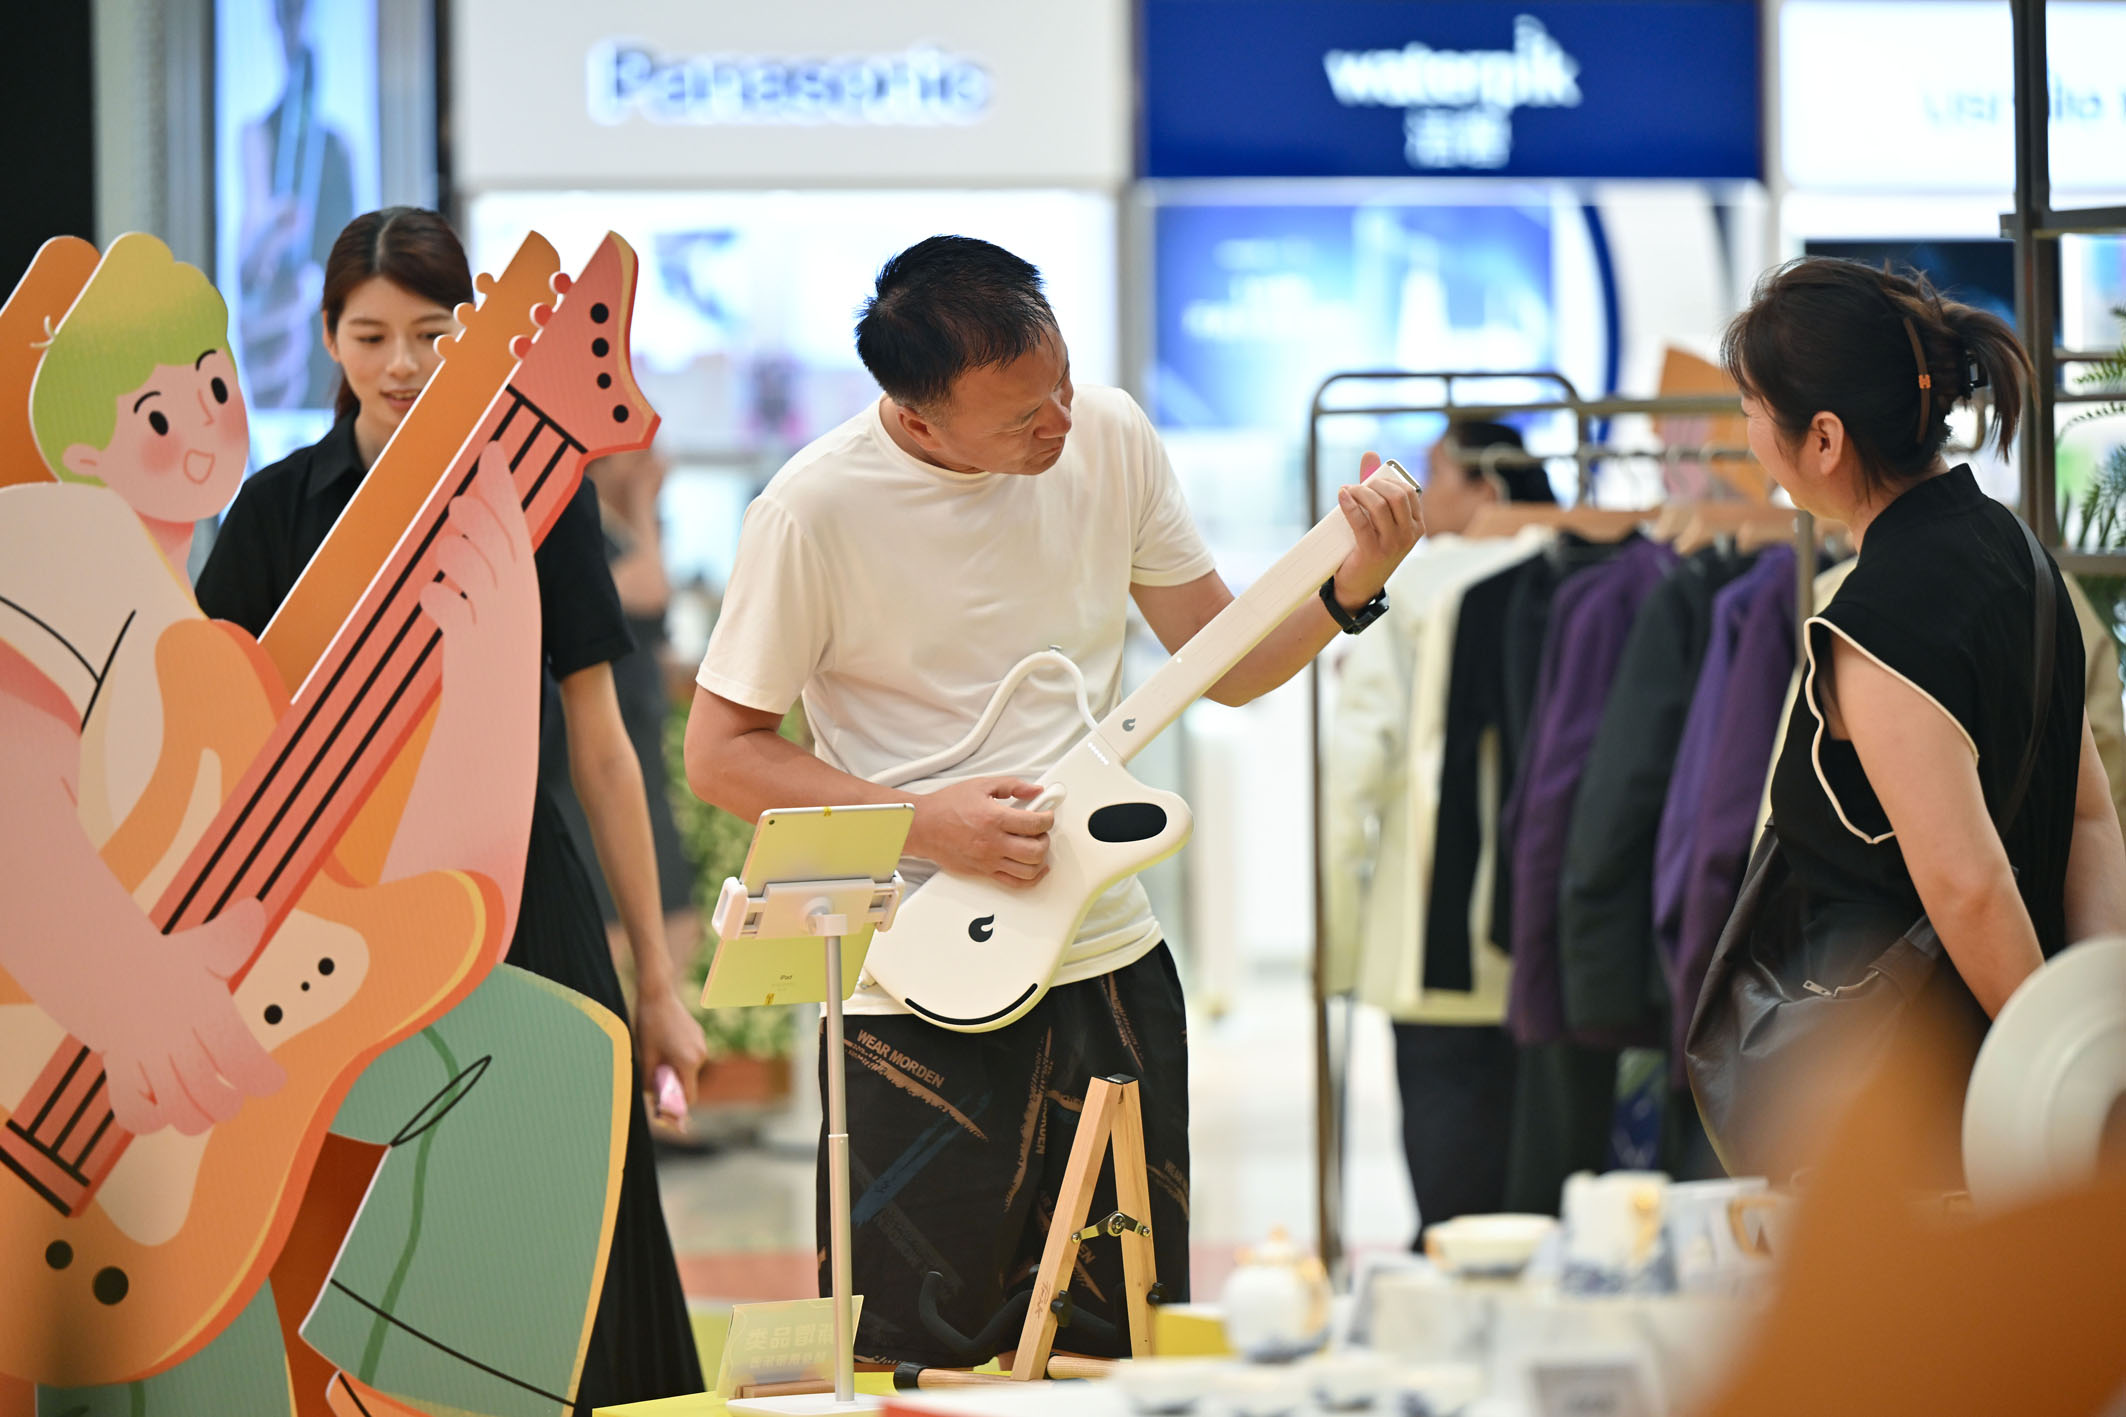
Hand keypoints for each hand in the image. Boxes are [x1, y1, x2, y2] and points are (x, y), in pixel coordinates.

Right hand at [94, 901, 286, 1136]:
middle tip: (234, 1094)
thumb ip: (233, 937)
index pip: (242, 1060)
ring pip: (176, 1113)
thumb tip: (253, 910)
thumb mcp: (205, 947)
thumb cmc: (168, 963)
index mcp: (204, 1013)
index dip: (264, 1078)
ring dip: (196, 1117)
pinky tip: (164, 1107)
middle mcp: (176, 1041)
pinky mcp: (121, 1074)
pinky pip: (133, 1115)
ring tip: (205, 1106)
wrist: (107, 969)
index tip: (273, 1079)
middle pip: (211, 1095)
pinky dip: (151, 1120)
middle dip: (229, 1103)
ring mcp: (146, 1061)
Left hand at [419, 444, 539, 684]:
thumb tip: (464, 526)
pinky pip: (450, 608)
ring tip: (444, 548)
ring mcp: (495, 622)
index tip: (492, 452)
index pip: (517, 525)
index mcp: (524, 587)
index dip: (503, 487)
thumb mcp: (496, 611)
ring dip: (456, 553)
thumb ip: (483, 573)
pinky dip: (437, 599)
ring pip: (474, 569)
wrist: (496, 713)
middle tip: (459, 499)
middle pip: (500, 541)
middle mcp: (516, 600)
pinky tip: (429, 599)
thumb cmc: (491, 658)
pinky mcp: (471, 645)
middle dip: (480, 513)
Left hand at [634, 983, 708, 1115]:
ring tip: (656, 1057)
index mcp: (688, 1062)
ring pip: (689, 1069)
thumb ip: (649, 1081)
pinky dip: (678, 1058)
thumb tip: (652, 1097)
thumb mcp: (645, 1056)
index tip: (663, 1107)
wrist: (658, 994)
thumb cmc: (649, 1025)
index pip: (689, 1097)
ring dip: (674, 1070)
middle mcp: (700, 1055)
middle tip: (653, 1079)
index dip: (677, 1107)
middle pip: (689, 1083)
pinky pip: (690, 1055)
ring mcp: (701, 1044)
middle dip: (673, 1086)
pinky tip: (663, 1044)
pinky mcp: (698, 1036)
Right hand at [909, 776, 1052, 887]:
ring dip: (1040, 858)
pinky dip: (1030, 878)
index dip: (1048, 818)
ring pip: (1029, 870)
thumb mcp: (981, 785)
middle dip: (1045, 838)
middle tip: (1041, 830)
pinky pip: (1014, 883)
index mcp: (994, 819)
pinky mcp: (983, 872)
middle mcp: (993, 843)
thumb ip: (1011, 785)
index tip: (1046, 814)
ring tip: (1036, 846)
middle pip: (1036, 850)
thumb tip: (1035, 791)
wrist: (922, 826)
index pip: (1035, 824)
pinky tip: (1034, 868)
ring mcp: (989, 861)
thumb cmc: (946, 806)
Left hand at [1329, 450, 1423, 611]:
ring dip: (1360, 493)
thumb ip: (1375, 487)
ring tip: (1347, 492)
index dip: (1388, 480)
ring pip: (1379, 506)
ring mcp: (1393, 544)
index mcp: (1416, 525)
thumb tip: (1370, 454)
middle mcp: (1409, 535)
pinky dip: (1350, 505)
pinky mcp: (1373, 552)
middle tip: (1356, 487)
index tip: (1370, 480)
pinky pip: (1361, 522)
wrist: (1358, 587)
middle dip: (1374, 485)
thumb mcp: (1378, 520)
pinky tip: (1342, 496)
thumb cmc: (1369, 548)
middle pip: (1396, 496)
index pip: (1409, 491)